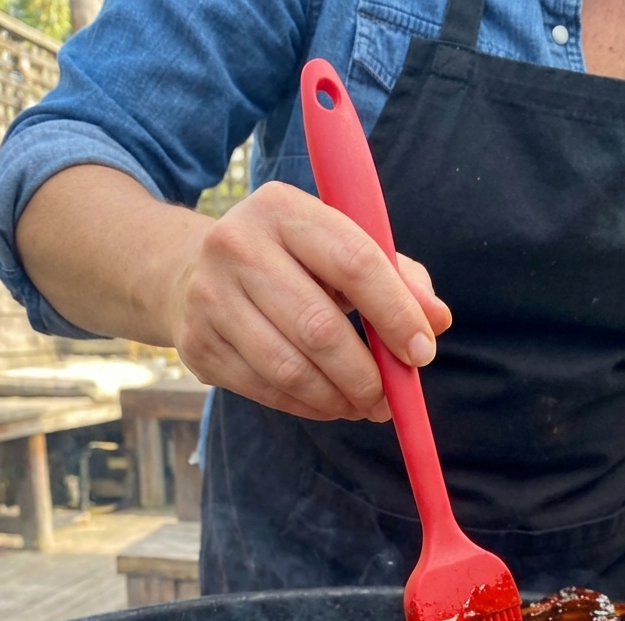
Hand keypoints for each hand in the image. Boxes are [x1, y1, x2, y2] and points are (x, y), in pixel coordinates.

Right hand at [166, 181, 451, 421]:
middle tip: (391, 398)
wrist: (188, 272)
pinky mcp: (198, 345)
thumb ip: (396, 276)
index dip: (395, 314)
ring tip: (363, 405)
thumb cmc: (287, 261)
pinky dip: (308, 406)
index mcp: (283, 208)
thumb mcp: (339, 246)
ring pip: (291, 369)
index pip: (355, 263)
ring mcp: (210, 297)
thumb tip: (436, 321)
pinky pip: (266, 390)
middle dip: (366, 374)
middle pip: (319, 328)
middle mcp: (238, 246)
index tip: (421, 353)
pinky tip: (328, 403)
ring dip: (338, 398)